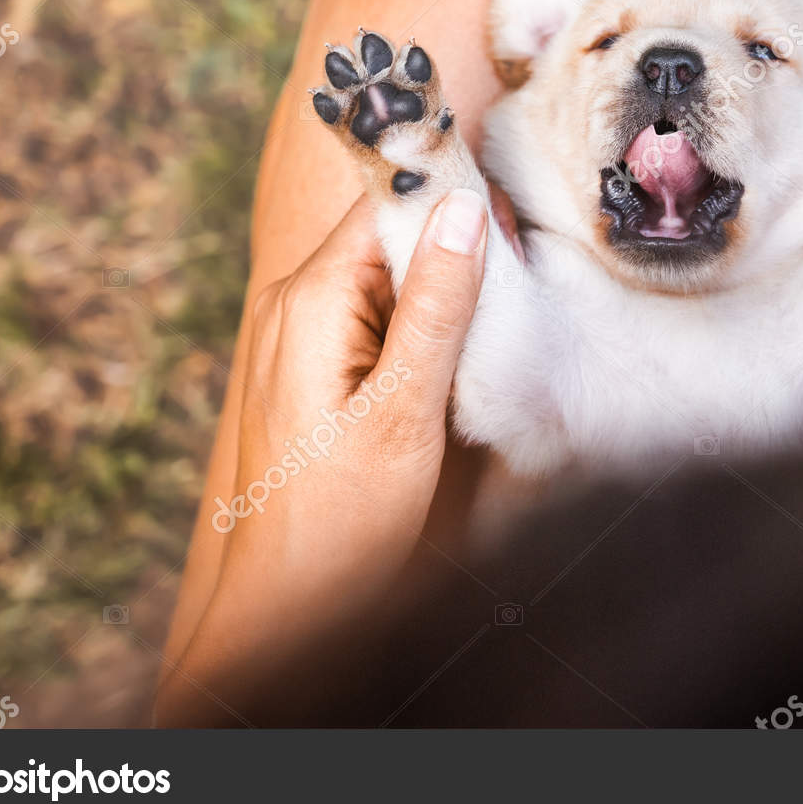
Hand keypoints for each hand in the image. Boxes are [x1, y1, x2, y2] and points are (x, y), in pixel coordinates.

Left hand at [154, 187, 488, 724]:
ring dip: (437, 291)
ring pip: (381, 276)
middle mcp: (292, 303)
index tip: (510, 221)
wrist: (287, 599)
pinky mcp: (308, 363)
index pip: (383, 205)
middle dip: (451, 249)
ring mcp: (294, 333)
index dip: (449, 204)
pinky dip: (414, 325)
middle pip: (384, 236)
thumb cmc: (341, 518)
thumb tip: (465, 211)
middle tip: (515, 276)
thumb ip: (436, 307)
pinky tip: (448, 358)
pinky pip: (369, 314)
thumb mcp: (405, 409)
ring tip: (490, 321)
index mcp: (309, 300)